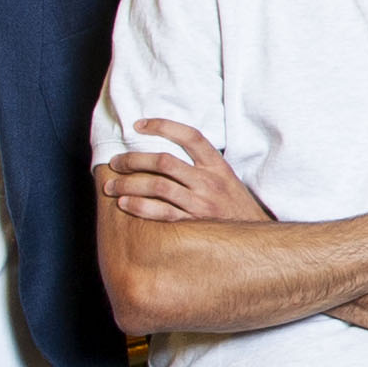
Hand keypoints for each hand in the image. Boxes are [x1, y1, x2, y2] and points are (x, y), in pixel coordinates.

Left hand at [100, 118, 269, 230]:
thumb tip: (165, 156)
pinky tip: (125, 204)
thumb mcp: (226, 180)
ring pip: (158, 186)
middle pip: (164, 162)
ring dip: (129, 185)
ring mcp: (202, 203)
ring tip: (112, 187)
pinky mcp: (194, 224)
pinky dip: (140, 207)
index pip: (190, 136)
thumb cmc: (235, 208)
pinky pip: (162, 213)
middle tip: (116, 162)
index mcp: (218, 166)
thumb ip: (202, 167)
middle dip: (134, 160)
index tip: (139, 125)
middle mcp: (209, 182)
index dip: (163, 126)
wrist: (255, 241)